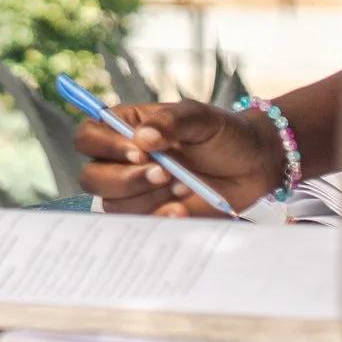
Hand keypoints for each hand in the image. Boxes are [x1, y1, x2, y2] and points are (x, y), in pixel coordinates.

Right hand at [74, 101, 285, 216]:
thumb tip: (142, 138)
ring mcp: (134, 191)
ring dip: (150, 197)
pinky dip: (161, 217)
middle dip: (127, 180)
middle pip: (92, 178)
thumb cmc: (222, 133)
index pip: (88, 137)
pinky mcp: (151, 215)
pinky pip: (139, 224)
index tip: (140, 151)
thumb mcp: (199, 117)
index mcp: (123, 129)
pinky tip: (183, 207)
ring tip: (186, 185)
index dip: (105, 147)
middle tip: (166, 172)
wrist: (253, 165)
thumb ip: (170, 121)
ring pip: (115, 205)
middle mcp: (120, 161)